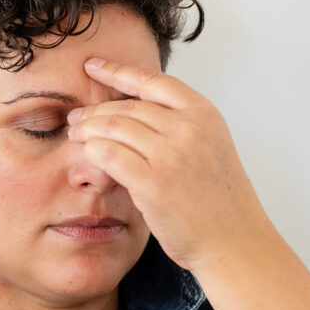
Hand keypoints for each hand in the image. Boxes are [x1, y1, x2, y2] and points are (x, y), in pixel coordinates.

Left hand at [67, 57, 273, 273]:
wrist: (234, 242)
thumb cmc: (220, 204)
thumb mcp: (210, 149)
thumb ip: (179, 128)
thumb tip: (133, 116)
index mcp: (204, 114)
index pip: (152, 81)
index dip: (117, 71)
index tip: (93, 66)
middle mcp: (188, 128)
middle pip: (126, 107)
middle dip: (95, 111)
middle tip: (76, 119)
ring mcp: (171, 154)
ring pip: (112, 127)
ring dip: (87, 130)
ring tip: (75, 136)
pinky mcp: (153, 183)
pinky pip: (108, 155)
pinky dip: (92, 152)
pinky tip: (86, 155)